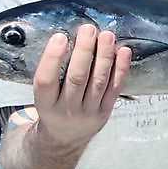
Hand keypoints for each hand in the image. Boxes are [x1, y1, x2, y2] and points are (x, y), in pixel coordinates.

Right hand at [33, 24, 131, 144]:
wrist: (64, 139)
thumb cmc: (53, 107)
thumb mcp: (44, 95)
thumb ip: (52, 72)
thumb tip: (68, 37)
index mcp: (45, 104)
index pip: (45, 80)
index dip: (52, 58)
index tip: (60, 37)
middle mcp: (66, 110)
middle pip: (77, 78)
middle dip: (84, 51)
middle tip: (88, 29)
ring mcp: (88, 113)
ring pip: (98, 81)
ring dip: (104, 56)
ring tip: (106, 36)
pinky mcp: (105, 112)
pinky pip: (114, 88)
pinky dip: (121, 69)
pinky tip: (123, 52)